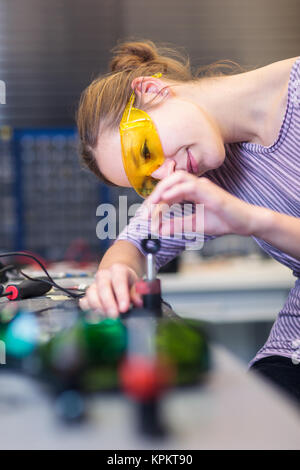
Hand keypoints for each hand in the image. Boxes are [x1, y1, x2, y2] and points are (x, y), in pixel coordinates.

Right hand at [79, 264, 142, 316]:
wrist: (117, 276)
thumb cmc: (127, 281)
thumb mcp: (136, 283)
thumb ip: (137, 293)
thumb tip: (138, 303)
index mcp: (117, 270)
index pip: (118, 280)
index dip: (121, 295)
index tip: (124, 308)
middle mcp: (104, 275)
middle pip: (103, 287)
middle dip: (108, 303)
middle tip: (114, 316)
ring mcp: (94, 284)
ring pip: (91, 294)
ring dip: (98, 308)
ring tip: (107, 318)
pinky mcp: (88, 295)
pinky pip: (84, 302)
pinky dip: (89, 311)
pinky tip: (97, 318)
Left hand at [142, 170, 256, 236]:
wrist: (244, 223)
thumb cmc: (224, 221)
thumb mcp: (194, 225)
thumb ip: (177, 225)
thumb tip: (160, 230)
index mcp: (192, 191)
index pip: (168, 191)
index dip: (154, 202)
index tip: (144, 216)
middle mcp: (196, 185)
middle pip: (169, 181)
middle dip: (154, 195)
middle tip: (145, 212)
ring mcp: (203, 186)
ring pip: (177, 178)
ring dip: (162, 189)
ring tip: (152, 204)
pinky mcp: (210, 191)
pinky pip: (189, 186)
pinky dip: (175, 191)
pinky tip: (166, 200)